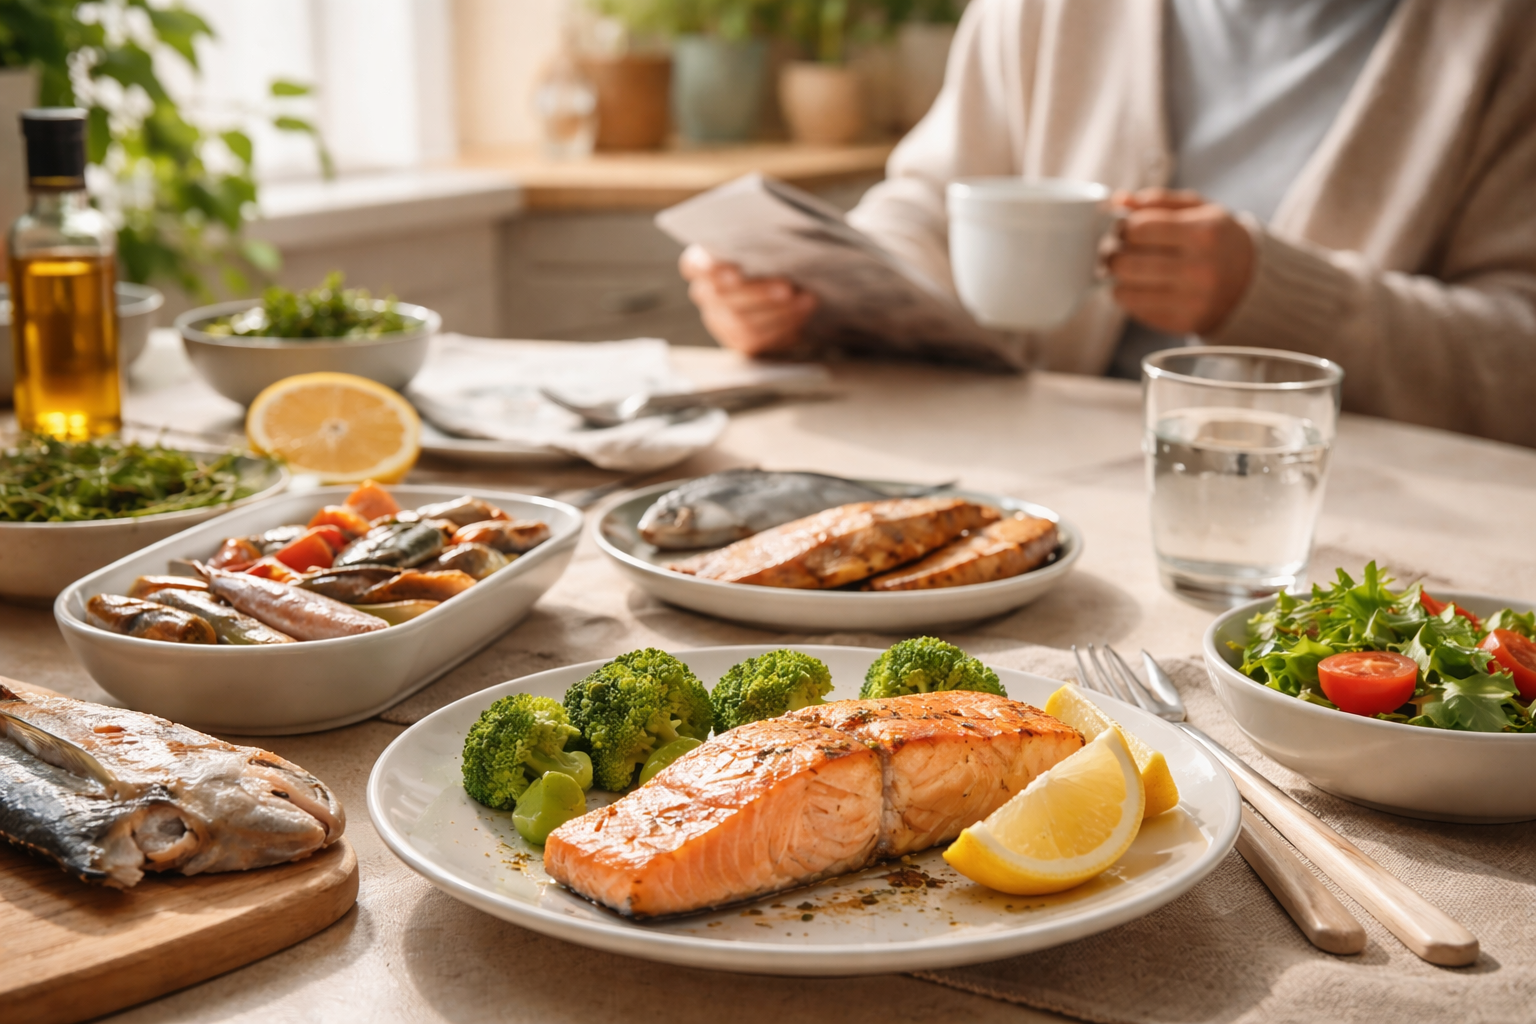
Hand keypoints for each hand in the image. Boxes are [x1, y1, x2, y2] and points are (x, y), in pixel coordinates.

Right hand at [679, 244, 816, 355]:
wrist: (787, 288)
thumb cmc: (770, 257)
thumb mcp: (766, 246)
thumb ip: (763, 245)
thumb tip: (780, 247)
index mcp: (701, 263)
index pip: (694, 266)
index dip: (709, 269)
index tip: (734, 272)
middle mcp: (704, 293)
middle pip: (722, 296)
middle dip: (758, 292)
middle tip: (787, 287)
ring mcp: (718, 320)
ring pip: (741, 320)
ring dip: (778, 310)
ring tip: (805, 299)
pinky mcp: (738, 340)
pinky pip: (756, 337)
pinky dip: (784, 324)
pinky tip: (803, 311)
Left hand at [1107, 189, 1254, 335]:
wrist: (1249, 280)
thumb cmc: (1216, 238)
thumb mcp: (1198, 209)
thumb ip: (1158, 201)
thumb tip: (1117, 200)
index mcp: (1204, 233)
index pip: (1139, 229)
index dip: (1122, 227)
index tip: (1123, 229)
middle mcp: (1199, 269)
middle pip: (1126, 262)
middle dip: (1111, 254)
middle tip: (1113, 250)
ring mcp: (1191, 300)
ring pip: (1125, 290)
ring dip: (1117, 278)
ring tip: (1125, 268)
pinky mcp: (1183, 323)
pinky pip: (1134, 310)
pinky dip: (1128, 296)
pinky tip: (1140, 286)